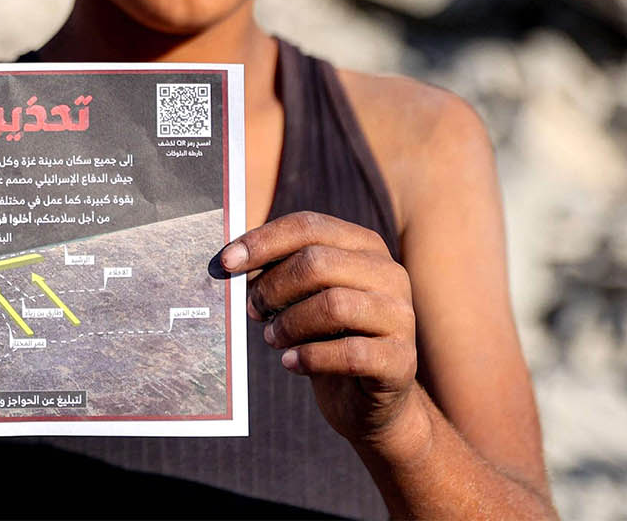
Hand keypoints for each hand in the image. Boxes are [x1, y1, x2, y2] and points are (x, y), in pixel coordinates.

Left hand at [211, 211, 418, 446]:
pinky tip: (290, 363)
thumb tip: (231, 261)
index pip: (309, 226)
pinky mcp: (400, 360)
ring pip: (334, 305)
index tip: (226, 262)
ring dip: (290, 323)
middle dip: (273, 287)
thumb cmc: (327, 337)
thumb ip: (278, 273)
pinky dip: (310, 358)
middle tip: (252, 310)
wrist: (367, 400)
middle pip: (318, 262)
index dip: (262, 241)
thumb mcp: (304, 297)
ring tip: (271, 338)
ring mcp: (400, 317)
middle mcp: (389, 274)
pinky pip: (350, 354)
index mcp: (364, 246)